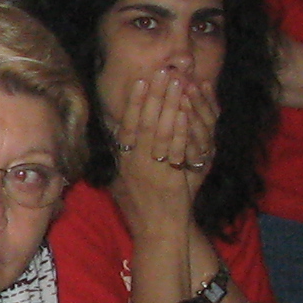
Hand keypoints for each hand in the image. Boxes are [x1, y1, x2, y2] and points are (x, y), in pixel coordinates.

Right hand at [108, 66, 216, 204]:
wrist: (156, 232)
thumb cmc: (142, 207)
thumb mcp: (124, 179)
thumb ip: (123, 156)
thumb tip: (117, 132)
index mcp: (124, 161)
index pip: (127, 125)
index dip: (134, 101)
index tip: (141, 79)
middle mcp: (134, 163)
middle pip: (144, 121)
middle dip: (154, 94)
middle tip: (163, 70)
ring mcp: (150, 170)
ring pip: (159, 131)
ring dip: (168, 103)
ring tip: (177, 81)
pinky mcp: (167, 178)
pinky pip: (173, 149)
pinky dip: (178, 128)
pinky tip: (185, 111)